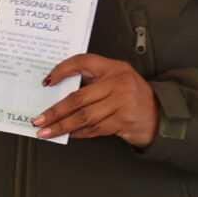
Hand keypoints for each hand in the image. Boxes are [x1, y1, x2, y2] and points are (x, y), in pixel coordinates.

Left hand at [35, 54, 160, 146]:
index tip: (46, 81)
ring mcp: (122, 103)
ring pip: (84, 117)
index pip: (83, 62)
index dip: (63, 69)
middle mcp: (119, 83)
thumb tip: (57, 92)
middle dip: (55, 111)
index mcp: (113, 68)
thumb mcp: (115, 78)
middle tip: (39, 120)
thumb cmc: (130, 95)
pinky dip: (79, 133)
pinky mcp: (124, 121)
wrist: (159, 113)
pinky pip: (95, 128)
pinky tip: (69, 134)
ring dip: (62, 126)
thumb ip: (92, 81)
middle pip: (79, 98)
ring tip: (46, 132)